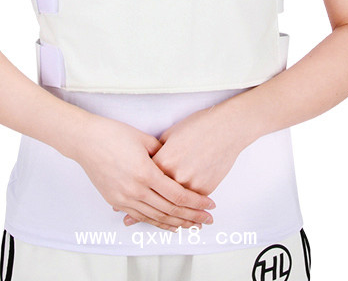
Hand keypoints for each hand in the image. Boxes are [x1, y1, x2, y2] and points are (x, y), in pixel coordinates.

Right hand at [73, 114, 216, 231]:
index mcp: (145, 173)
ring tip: (192, 225)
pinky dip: (157, 223)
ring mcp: (124, 198)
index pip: (178, 195)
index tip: (209, 204)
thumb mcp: (143, 138)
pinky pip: (141, 217)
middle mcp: (135, 190)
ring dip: (177, 223)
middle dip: (192, 217)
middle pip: (170, 210)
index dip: (196, 202)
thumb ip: (162, 153)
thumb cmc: (113, 134)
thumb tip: (176, 164)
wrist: (85, 141)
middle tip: (207, 220)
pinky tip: (168, 224)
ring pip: (156, 218)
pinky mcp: (115, 201)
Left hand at [122, 104, 247, 226]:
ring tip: (135, 221)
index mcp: (163, 160)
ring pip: (172, 209)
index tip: (122, 199)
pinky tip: (175, 220)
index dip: (131, 190)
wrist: (225, 128)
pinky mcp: (204, 189)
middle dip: (139, 211)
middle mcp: (175, 176)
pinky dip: (182, 214)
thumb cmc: (198, 126)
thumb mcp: (170, 135)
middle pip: (154, 199)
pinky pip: (189, 205)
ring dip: (159, 219)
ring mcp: (190, 185)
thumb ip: (156, 153)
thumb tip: (146, 165)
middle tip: (129, 220)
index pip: (142, 180)